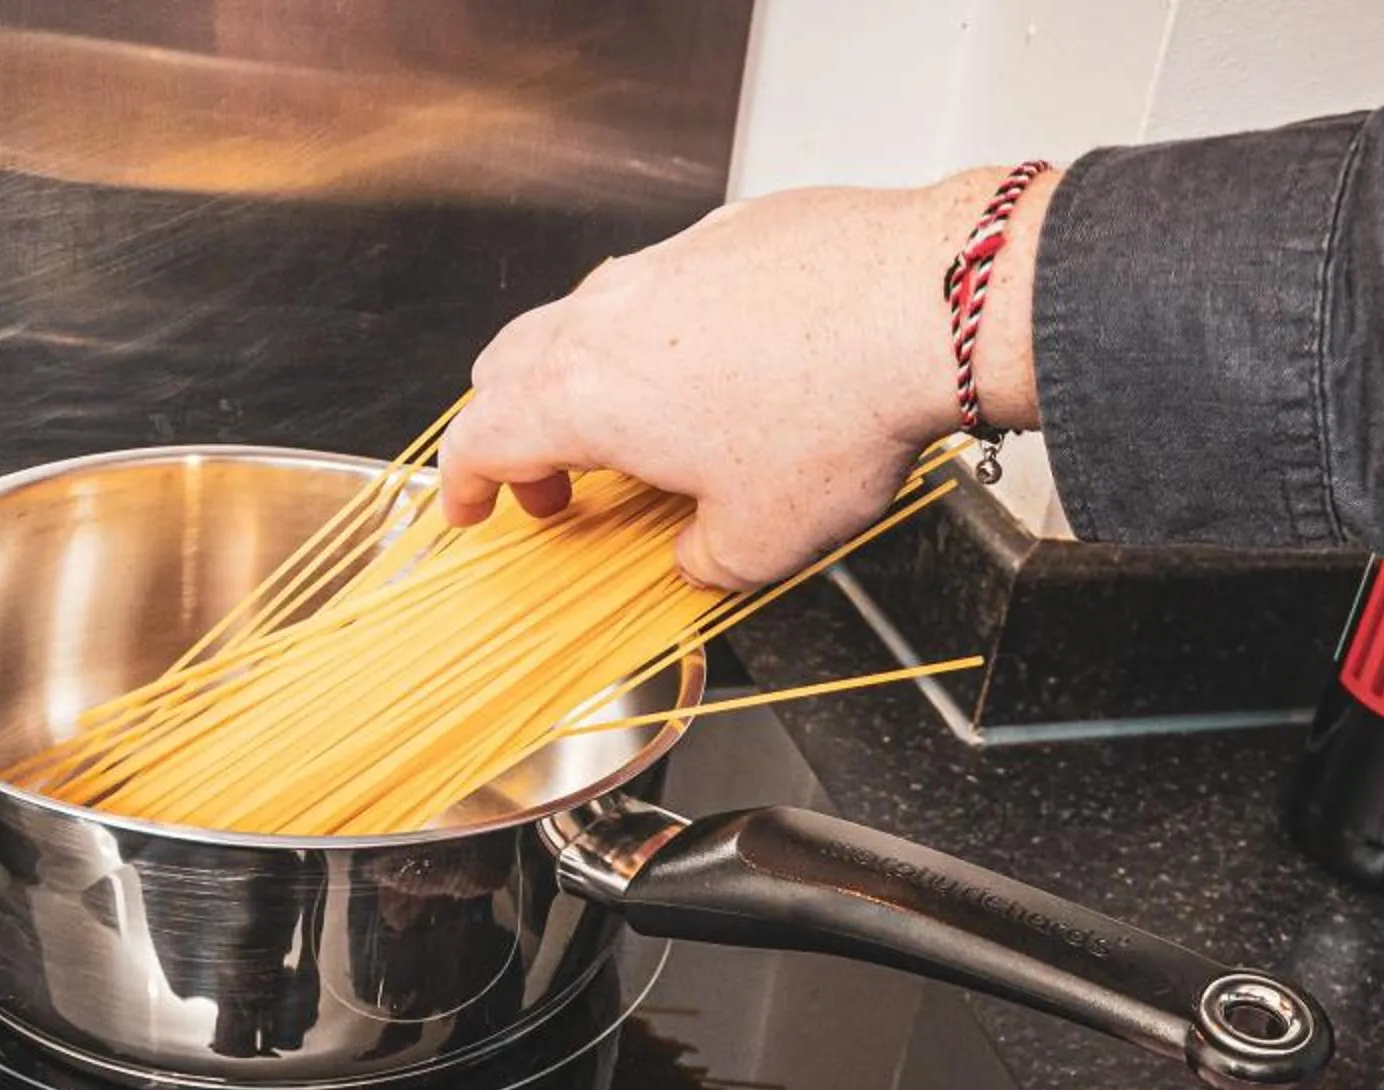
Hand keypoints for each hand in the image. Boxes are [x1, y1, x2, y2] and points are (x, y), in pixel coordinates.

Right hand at [436, 169, 1055, 590]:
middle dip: (518, 431)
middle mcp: (605, 316)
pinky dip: (664, 337)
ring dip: (589, 379)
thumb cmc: (835, 417)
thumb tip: (695, 558)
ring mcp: (662, 263)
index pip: (481, 438)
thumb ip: (705, 561)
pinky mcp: (722, 234)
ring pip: (585, 318)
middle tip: (558, 482)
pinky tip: (725, 374)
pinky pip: (666, 288)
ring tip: (644, 432)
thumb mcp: (763, 542)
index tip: (474, 510)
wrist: (916, 306)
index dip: (466, 484)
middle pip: (512, 367)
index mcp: (585, 396)